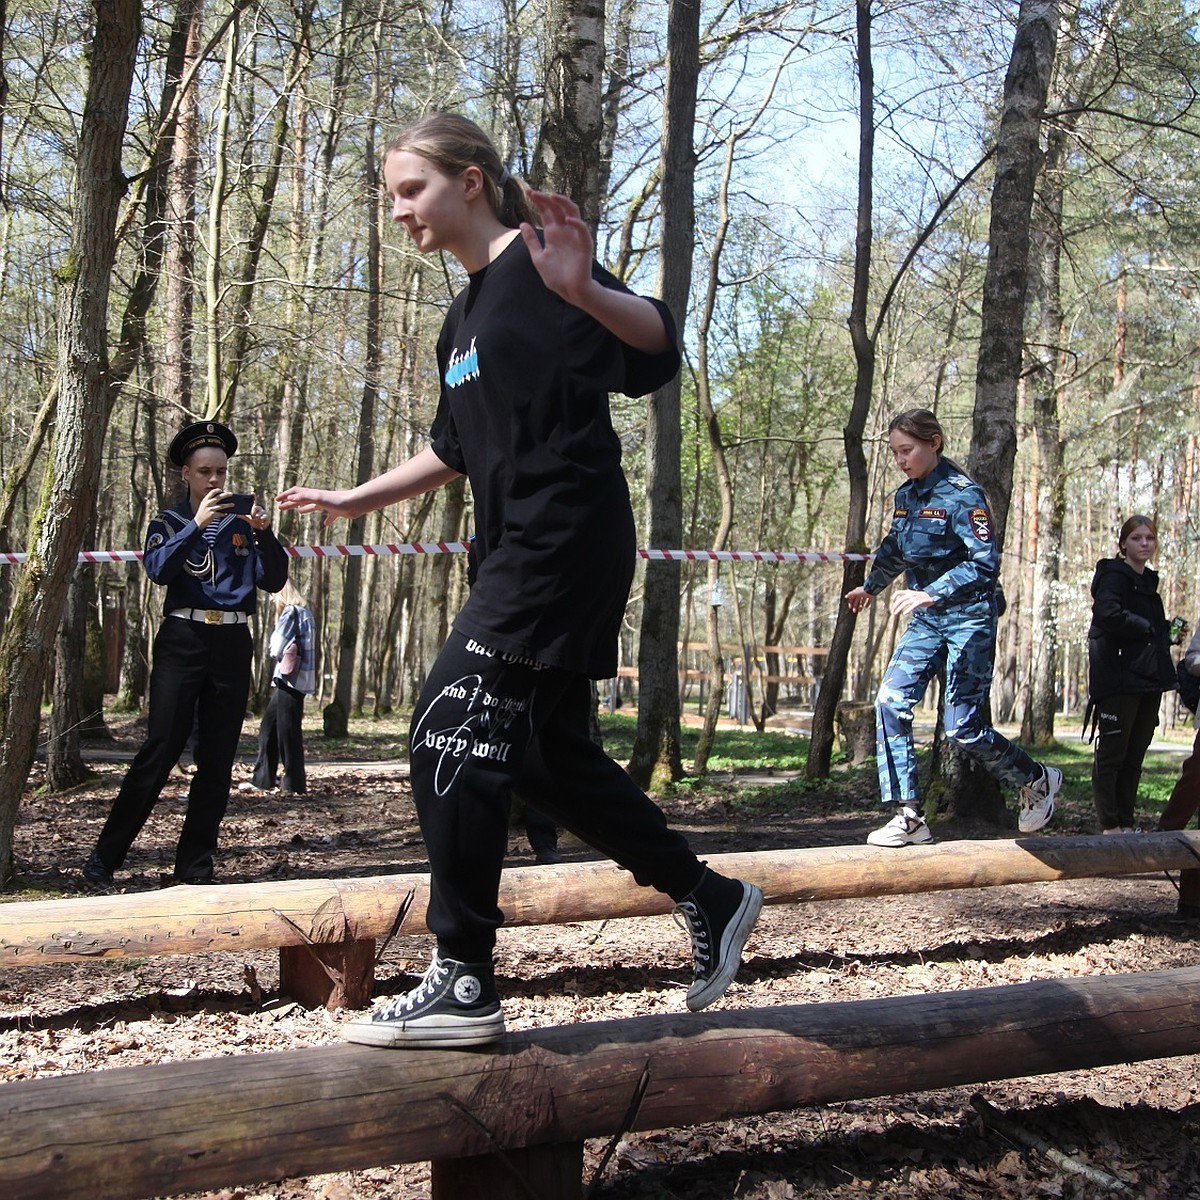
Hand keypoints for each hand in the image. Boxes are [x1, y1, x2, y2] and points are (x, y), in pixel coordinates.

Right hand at [194, 487, 228, 529]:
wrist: (198, 521)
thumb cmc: (203, 512)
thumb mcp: (204, 504)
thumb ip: (209, 500)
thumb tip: (219, 497)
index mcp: (206, 500)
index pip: (212, 492)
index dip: (217, 490)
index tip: (221, 490)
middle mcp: (208, 503)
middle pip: (218, 497)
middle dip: (226, 495)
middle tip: (231, 494)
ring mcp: (210, 509)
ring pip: (221, 506)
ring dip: (228, 505)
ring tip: (233, 504)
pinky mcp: (213, 514)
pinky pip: (220, 513)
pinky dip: (223, 514)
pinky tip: (226, 514)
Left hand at [242, 496, 270, 531]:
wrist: (259, 528)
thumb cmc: (254, 522)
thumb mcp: (248, 519)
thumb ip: (243, 517)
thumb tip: (237, 515)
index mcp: (254, 508)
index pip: (254, 501)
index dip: (253, 497)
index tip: (252, 493)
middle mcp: (259, 509)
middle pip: (256, 507)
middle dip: (253, 513)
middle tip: (253, 517)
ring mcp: (263, 512)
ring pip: (259, 513)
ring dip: (257, 518)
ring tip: (257, 520)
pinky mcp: (267, 516)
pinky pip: (263, 517)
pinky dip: (261, 520)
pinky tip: (261, 521)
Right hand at [276, 485, 364, 525]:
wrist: (356, 504)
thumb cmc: (338, 500)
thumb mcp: (318, 498)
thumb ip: (304, 498)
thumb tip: (290, 498)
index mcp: (313, 494)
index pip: (295, 493)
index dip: (285, 496)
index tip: (276, 501)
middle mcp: (319, 498)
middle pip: (302, 500)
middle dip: (290, 503)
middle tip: (280, 508)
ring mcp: (328, 505)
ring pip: (313, 507)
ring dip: (304, 509)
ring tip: (299, 512)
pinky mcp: (337, 512)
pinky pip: (329, 516)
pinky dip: (326, 520)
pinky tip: (325, 524)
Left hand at [520, 190, 593, 305]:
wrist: (570, 291)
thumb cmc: (556, 276)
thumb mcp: (538, 257)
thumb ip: (531, 241)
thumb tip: (522, 223)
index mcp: (553, 233)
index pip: (546, 212)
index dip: (539, 201)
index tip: (528, 192)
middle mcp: (564, 231)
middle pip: (557, 208)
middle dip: (546, 199)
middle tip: (534, 193)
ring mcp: (575, 236)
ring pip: (572, 212)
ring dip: (563, 203)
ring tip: (552, 197)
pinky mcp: (584, 245)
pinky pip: (583, 231)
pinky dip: (577, 224)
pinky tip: (567, 220)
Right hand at [845, 587, 872, 612]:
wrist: (871, 589)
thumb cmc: (862, 590)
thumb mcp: (855, 592)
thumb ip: (850, 594)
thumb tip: (845, 596)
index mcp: (856, 592)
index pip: (852, 598)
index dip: (850, 603)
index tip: (850, 608)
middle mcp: (860, 593)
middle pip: (857, 601)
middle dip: (855, 606)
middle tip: (854, 611)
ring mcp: (866, 594)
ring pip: (862, 601)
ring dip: (860, 606)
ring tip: (860, 611)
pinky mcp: (870, 596)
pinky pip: (869, 601)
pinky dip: (867, 604)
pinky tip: (866, 607)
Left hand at [890, 589, 934, 616]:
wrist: (931, 595)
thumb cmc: (921, 596)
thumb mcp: (912, 594)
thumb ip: (905, 596)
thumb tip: (898, 599)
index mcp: (908, 592)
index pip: (898, 592)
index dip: (894, 597)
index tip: (893, 602)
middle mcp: (910, 594)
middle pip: (900, 599)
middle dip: (895, 606)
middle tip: (893, 611)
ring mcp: (915, 598)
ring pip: (904, 603)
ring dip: (899, 609)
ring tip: (896, 613)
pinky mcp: (919, 602)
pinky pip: (912, 606)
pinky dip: (908, 610)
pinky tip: (905, 613)